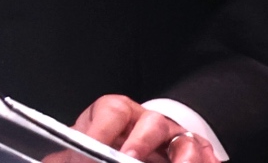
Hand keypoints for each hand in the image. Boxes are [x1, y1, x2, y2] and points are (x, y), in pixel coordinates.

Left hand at [71, 96, 212, 162]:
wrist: (112, 155)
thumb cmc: (93, 153)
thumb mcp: (77, 153)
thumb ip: (71, 156)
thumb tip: (61, 160)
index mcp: (113, 116)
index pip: (111, 110)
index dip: (101, 130)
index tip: (89, 152)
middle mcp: (144, 123)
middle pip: (151, 122)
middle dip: (143, 143)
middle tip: (130, 159)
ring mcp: (170, 140)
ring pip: (183, 140)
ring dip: (184, 156)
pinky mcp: (189, 154)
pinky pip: (204, 154)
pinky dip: (205, 160)